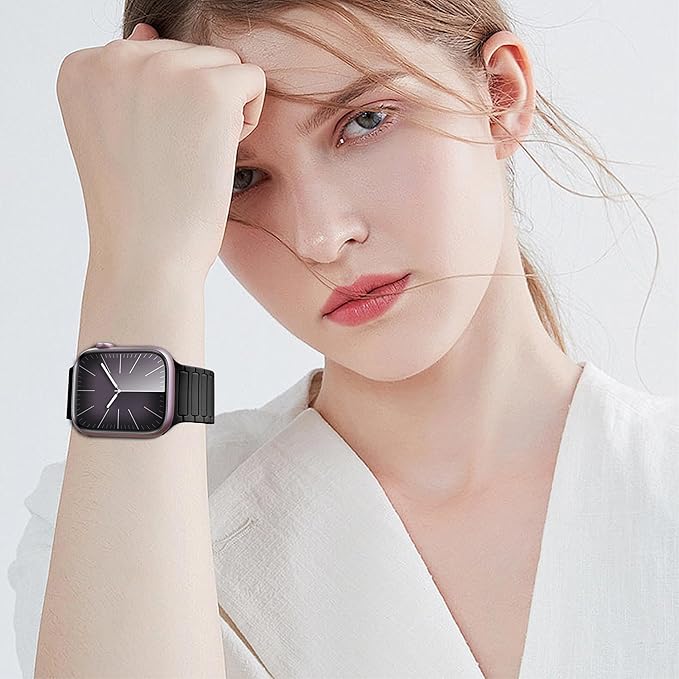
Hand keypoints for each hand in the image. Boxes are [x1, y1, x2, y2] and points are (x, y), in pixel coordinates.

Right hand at [56, 22, 266, 280]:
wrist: (147, 256)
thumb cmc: (136, 208)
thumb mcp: (115, 133)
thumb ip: (129, 78)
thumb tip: (147, 29)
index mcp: (82, 66)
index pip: (153, 57)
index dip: (166, 107)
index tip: (149, 149)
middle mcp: (114, 56)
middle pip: (189, 54)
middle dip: (197, 103)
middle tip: (175, 157)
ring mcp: (161, 68)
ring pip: (223, 64)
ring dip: (224, 109)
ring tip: (194, 155)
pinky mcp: (208, 88)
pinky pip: (253, 78)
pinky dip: (250, 116)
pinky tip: (222, 151)